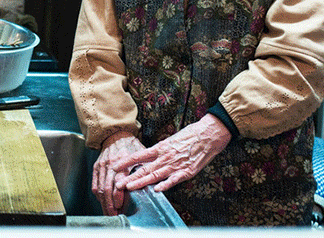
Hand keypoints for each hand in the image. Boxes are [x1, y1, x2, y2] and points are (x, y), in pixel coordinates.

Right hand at [91, 131, 147, 215]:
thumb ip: (143, 168)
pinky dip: (98, 195)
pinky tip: (103, 201)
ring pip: (100, 188)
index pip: (117, 182)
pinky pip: (95, 184)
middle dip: (110, 204)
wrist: (115, 134)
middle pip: (107, 188)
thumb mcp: (141, 154)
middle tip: (114, 215)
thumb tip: (149, 183)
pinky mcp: (96, 167)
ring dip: (104, 202)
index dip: (118, 196)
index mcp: (122, 161)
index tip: (121, 206)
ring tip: (109, 212)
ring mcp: (102, 166)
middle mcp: (110, 164)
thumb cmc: (130, 145)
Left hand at [112, 114, 231, 192]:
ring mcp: (176, 165)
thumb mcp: (171, 140)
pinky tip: (158, 189)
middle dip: (130, 177)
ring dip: (142, 182)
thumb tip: (150, 156)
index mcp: (161, 148)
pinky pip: (174, 179)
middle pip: (145, 168)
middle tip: (118, 184)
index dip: (126, 161)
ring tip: (131, 187)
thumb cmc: (190, 136)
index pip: (139, 155)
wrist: (208, 134)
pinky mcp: (187, 171)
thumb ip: (161, 150)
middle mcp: (165, 156)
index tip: (115, 166)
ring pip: (156, 175)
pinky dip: (166, 185)